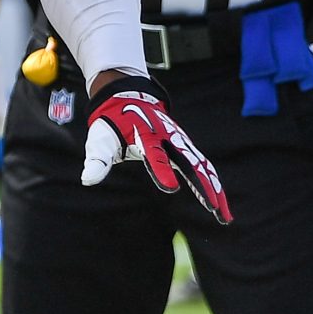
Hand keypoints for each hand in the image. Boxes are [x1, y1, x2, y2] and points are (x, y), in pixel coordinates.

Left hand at [80, 79, 232, 222]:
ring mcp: (181, 142)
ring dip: (215, 191)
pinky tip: (219, 206)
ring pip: (204, 167)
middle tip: (214, 209)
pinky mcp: (186, 147)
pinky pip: (204, 167)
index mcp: (146, 137)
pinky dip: (213, 185)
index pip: (155, 156)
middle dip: (204, 186)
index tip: (171, 189)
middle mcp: (168, 138)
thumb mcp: (100, 139)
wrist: (129, 96)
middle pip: (190, 164)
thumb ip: (97, 160)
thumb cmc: (112, 123)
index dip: (162, 171)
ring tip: (224, 217)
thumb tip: (88, 180)